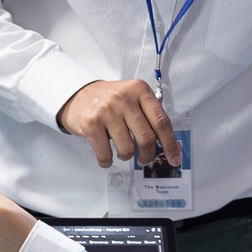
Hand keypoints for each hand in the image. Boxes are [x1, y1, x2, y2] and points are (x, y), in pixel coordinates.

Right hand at [56, 79, 180, 169]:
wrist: (77, 95)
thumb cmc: (109, 101)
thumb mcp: (132, 98)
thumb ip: (149, 115)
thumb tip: (166, 145)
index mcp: (139, 90)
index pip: (161, 121)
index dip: (170, 144)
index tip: (174, 158)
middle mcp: (124, 98)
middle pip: (146, 138)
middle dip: (147, 155)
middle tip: (144, 159)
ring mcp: (107, 111)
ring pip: (127, 149)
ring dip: (126, 157)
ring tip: (122, 151)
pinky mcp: (91, 123)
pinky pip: (106, 154)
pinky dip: (107, 161)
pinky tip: (107, 156)